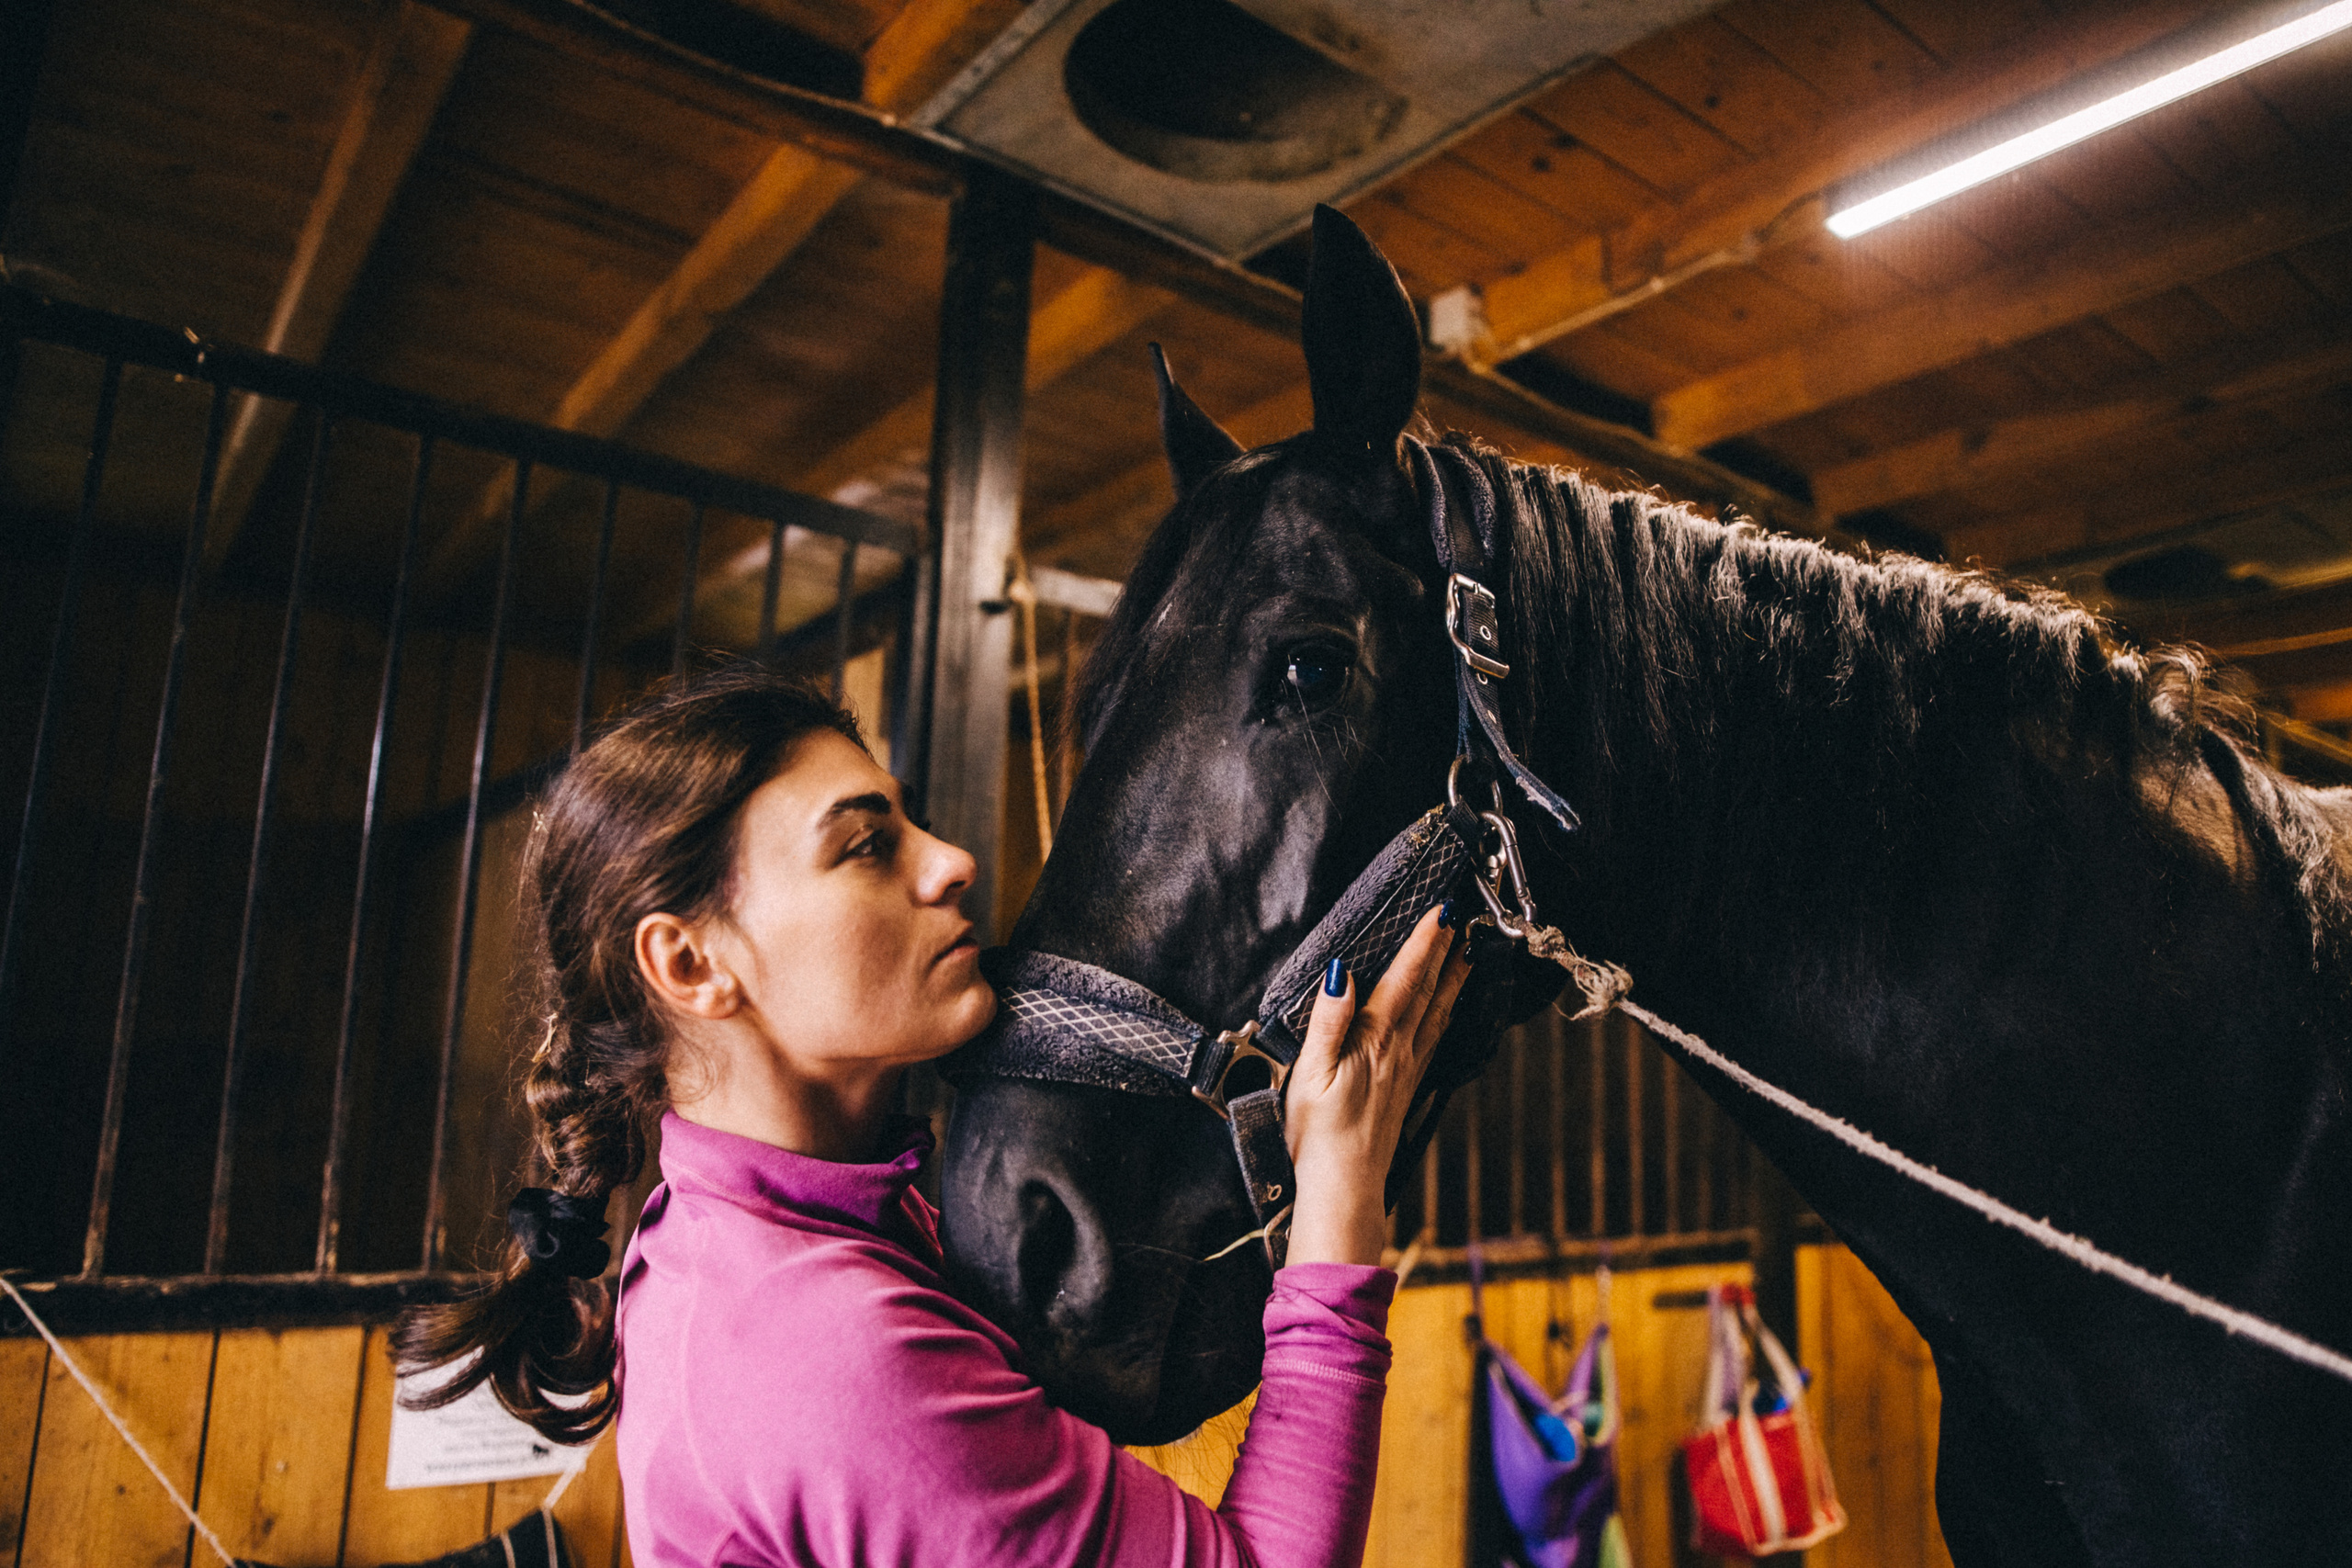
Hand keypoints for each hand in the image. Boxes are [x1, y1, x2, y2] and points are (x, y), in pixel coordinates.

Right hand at [1281, 905, 1472, 1267]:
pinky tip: (1448, 1011)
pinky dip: (1446, 1015)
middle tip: (1463, 920)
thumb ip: (1328, 1020)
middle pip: (1428, 991)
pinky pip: (1434, 1039)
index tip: (1442, 912)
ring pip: (1437, 1014)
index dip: (1424, 943)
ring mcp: (1407, 1070)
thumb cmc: (1319, 1133)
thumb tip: (1341, 974)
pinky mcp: (1407, 1087)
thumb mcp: (1310, 1072)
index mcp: (1374, 1040)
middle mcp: (1399, 1051)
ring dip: (1452, 981)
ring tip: (1468, 956)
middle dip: (1444, 952)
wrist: (1345, 1184)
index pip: (1404, 980)